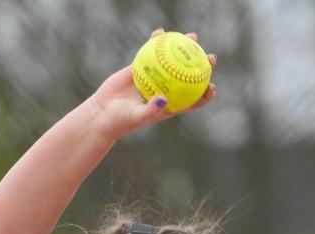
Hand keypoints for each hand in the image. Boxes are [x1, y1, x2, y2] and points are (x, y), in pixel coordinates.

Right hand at [91, 29, 217, 139]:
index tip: (212, 86)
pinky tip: (161, 32)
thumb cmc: (121, 121)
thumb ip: (151, 110)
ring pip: (173, 61)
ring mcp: (155, 77)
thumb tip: (163, 98)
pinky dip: (156, 43)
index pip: (193, 100)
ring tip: (192, 36)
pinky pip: (151, 53)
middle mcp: (166, 90)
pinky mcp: (141, 68)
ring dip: (184, 49)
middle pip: (189, 77)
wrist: (102, 112)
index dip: (205, 94)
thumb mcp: (137, 117)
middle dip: (202, 67)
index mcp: (170, 105)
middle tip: (211, 57)